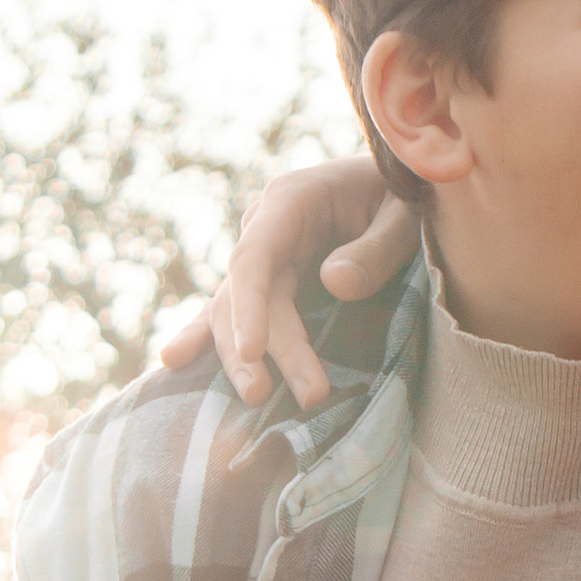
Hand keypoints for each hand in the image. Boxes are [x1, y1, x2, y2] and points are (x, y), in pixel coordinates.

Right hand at [159, 156, 417, 411]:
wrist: (401, 181)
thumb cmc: (406, 193)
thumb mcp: (405, 214)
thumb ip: (376, 248)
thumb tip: (334, 284)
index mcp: (291, 199)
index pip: (254, 257)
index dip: (249, 306)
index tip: (255, 351)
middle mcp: (265, 226)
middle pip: (248, 293)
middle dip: (268, 347)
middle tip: (307, 395)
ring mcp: (264, 254)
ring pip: (234, 308)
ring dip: (240, 355)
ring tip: (256, 398)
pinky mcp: (271, 278)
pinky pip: (237, 311)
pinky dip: (209, 337)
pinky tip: (174, 361)